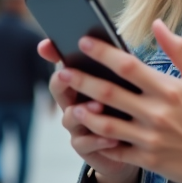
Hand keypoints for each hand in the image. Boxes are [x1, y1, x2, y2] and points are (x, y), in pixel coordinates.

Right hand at [38, 39, 137, 182]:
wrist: (135, 146)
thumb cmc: (130, 107)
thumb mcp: (128, 82)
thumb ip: (123, 65)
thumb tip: (135, 36)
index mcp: (84, 81)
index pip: (64, 63)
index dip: (52, 53)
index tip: (46, 45)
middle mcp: (74, 101)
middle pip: (59, 87)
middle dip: (62, 81)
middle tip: (67, 73)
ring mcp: (77, 125)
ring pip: (69, 117)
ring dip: (82, 111)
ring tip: (98, 106)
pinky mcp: (85, 146)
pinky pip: (85, 143)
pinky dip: (98, 140)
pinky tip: (113, 138)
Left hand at [55, 20, 181, 182]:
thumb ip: (179, 49)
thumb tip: (158, 25)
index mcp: (170, 89)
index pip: (129, 66)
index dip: (103, 53)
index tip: (82, 42)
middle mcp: (157, 113)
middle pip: (109, 93)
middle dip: (81, 80)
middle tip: (61, 72)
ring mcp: (150, 138)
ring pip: (106, 124)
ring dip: (84, 113)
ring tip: (70, 105)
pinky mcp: (147, 159)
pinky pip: (115, 150)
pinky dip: (99, 142)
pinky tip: (88, 133)